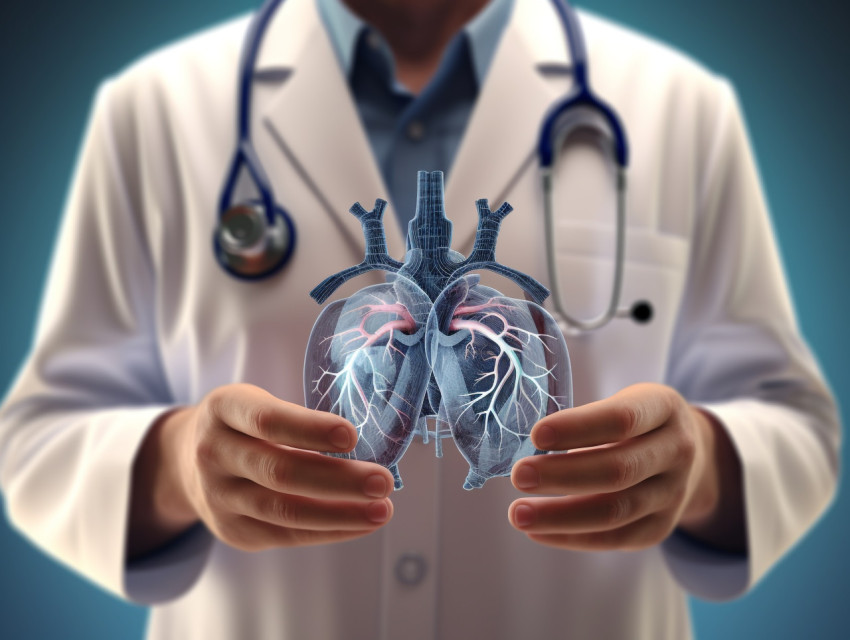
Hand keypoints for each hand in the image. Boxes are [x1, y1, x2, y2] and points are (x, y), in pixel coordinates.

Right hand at [129, 384, 393, 556]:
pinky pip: (286, 535)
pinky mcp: (232, 530)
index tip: (352, 436)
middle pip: (279, 471)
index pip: (266, 420)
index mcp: (223, 409)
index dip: (310, 429)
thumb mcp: (256, 403)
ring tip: (382, 510)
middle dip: (337, 479)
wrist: (186, 460)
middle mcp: (213, 453)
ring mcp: (219, 496)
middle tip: (383, 480)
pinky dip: (329, 530)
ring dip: (340, 513)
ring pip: (283, 510)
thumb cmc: (245, 425)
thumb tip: (366, 446)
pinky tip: (360, 523)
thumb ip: (299, 420)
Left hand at [508, 383, 742, 551]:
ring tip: (518, 514)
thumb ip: (586, 418)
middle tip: (518, 475)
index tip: (536, 435)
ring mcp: (673, 493)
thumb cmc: (637, 422)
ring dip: (560, 515)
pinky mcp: (661, 527)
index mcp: (663, 408)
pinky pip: (614, 538)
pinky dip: (571, 536)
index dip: (578, 428)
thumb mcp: (625, 400)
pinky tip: (538, 531)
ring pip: (615, 512)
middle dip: (562, 475)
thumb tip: (528, 445)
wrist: (689, 454)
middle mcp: (677, 451)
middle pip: (618, 470)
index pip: (622, 419)